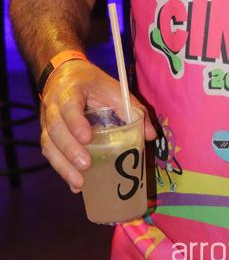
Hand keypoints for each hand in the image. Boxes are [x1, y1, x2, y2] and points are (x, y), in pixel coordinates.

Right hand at [40, 59, 156, 192]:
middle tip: (86, 165)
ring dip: (63, 166)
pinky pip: (50, 153)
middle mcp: (53, 106)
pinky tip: (75, 185)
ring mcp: (47, 121)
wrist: (64, 73)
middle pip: (55, 129)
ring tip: (79, 184)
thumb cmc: (92, 83)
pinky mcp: (47, 134)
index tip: (87, 138)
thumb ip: (132, 108)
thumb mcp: (113, 88)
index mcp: (71, 90)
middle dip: (69, 150)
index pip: (69, 106)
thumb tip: (150, 135)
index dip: (75, 122)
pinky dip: (62, 170)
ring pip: (48, 145)